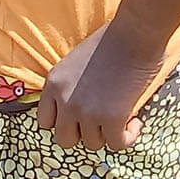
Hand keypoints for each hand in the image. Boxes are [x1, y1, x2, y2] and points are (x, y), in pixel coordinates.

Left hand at [37, 24, 160, 150]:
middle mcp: (64, 99)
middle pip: (64, 139)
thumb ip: (69, 86)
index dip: (63, 123)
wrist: (133, 34)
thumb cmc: (109, 41)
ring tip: (120, 116)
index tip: (79, 118)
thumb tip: (79, 106)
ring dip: (107, 134)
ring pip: (92, 144)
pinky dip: (127, 137)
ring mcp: (86, 110)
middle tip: (99, 122)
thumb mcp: (74, 62)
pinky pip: (116, 144)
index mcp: (53, 83)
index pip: (44, 121)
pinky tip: (134, 121)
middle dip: (82, 134)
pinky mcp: (111, 118)